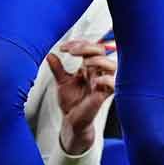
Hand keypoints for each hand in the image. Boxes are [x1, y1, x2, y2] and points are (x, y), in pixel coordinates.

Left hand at [45, 39, 116, 154]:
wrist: (71, 120)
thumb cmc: (71, 101)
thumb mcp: (62, 81)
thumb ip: (57, 68)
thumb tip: (50, 54)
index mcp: (89, 67)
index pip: (90, 47)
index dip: (78, 44)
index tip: (63, 48)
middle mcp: (98, 73)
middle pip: (102, 51)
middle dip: (87, 47)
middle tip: (72, 51)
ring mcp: (102, 84)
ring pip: (112, 66)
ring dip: (98, 60)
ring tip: (85, 62)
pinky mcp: (104, 96)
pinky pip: (113, 85)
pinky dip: (106, 80)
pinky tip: (94, 80)